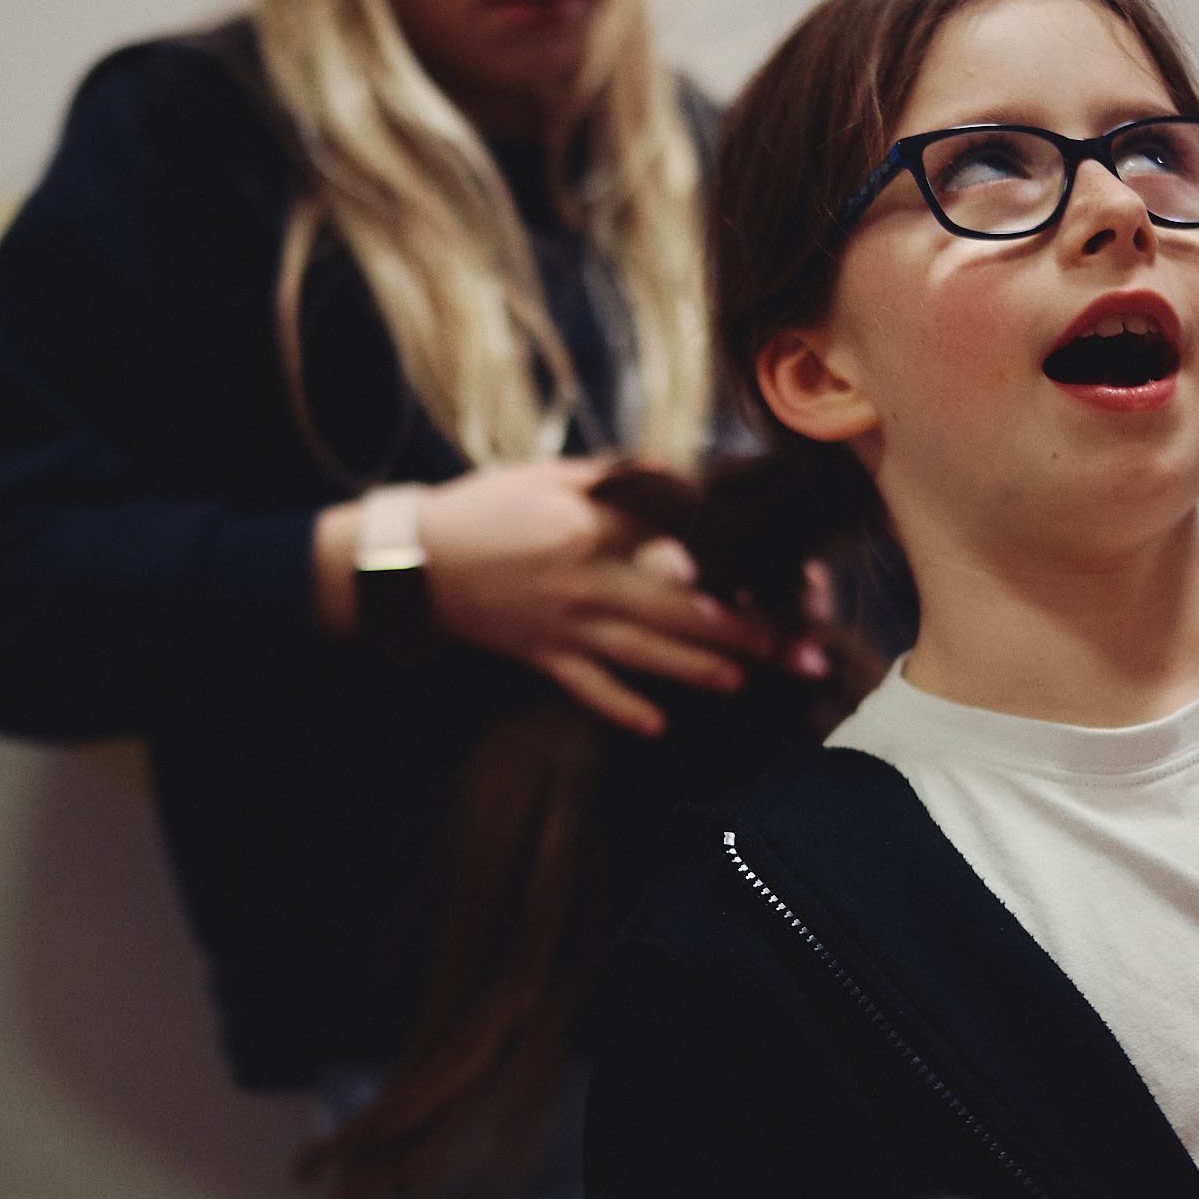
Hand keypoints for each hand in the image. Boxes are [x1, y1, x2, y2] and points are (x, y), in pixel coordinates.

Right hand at [417, 460, 776, 735]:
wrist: (413, 560)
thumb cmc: (481, 509)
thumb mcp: (545, 474)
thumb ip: (612, 475)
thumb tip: (674, 473)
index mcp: (588, 525)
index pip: (671, 540)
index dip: (724, 554)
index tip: (771, 566)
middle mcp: (583, 579)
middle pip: (673, 607)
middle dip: (735, 627)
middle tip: (784, 641)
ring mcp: (563, 623)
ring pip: (641, 652)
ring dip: (694, 668)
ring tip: (743, 679)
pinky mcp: (542, 655)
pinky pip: (588, 687)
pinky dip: (621, 708)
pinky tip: (658, 725)